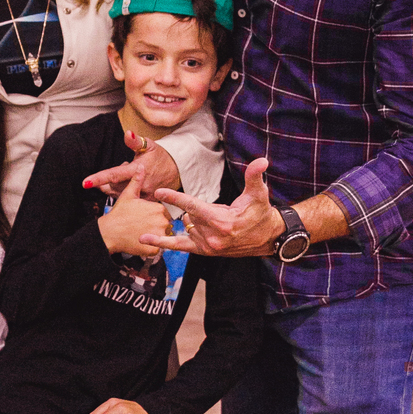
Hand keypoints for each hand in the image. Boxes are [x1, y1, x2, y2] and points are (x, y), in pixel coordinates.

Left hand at [82, 133, 180, 199]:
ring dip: (118, 187)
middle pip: (114, 187)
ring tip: (130, 177)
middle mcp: (140, 185)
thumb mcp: (149, 145)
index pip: (114, 174)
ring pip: (120, 195)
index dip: (99, 178)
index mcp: (137, 170)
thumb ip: (135, 141)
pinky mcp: (148, 202)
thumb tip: (127, 133)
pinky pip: (129, 201)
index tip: (85, 183)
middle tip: (123, 169)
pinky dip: (126, 194)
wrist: (178, 169)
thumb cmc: (160, 156)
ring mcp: (144, 195)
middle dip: (111, 180)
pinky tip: (133, 186)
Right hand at [96, 172, 172, 256]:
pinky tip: (139, 243)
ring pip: (162, 237)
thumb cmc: (118, 214)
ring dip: (154, 237)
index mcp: (158, 208)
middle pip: (165, 225)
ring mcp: (159, 236)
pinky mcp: (154, 249)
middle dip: (156, 227)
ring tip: (139, 234)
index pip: (164, 213)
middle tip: (140, 227)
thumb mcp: (128, 195)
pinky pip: (156, 249)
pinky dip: (149, 248)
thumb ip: (137, 180)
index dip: (154, 216)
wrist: (109, 233)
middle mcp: (162, 221)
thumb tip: (141, 166)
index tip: (143, 218)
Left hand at [142, 158, 285, 256]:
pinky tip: (144, 239)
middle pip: (190, 215)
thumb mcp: (259, 194)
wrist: (268, 238)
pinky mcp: (204, 252)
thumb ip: (254, 176)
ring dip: (197, 220)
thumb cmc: (261, 214)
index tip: (159, 192)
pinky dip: (162, 243)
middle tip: (222, 212)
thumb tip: (261, 161)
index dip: (175, 198)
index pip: (193, 206)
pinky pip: (179, 246)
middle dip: (201, 209)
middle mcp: (211, 236)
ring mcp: (207, 246)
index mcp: (221, 221)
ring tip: (218, 222)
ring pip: (188, 225)